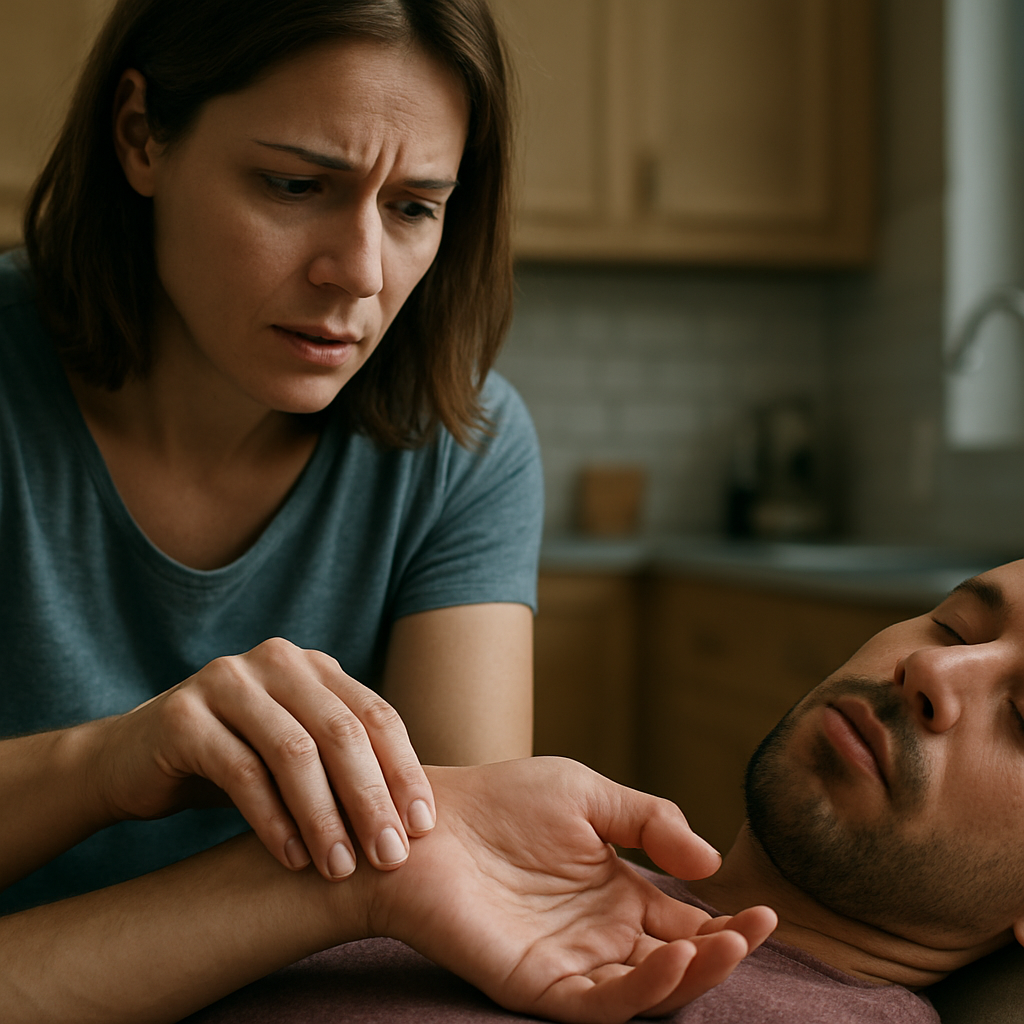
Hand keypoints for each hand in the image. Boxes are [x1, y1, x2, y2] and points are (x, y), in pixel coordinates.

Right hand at [95, 638, 434, 880]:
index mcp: (314, 666)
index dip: (404, 770)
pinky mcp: (183, 716)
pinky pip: (241, 772)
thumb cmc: (235, 760)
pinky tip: (293, 859)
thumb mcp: (297, 752)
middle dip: (372, 798)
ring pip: (294, 751)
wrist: (134, 759)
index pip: (377, 715)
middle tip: (391, 856)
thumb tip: (421, 816)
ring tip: (341, 869)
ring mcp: (227, 681)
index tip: (425, 826)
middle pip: (342, 731)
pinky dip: (272, 820)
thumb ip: (347, 761)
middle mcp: (277, 662)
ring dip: (324, 816)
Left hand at [365, 758, 776, 1023]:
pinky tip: (671, 956)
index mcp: (616, 893)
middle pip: (677, 962)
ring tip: (727, 943)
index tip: (764, 911)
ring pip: (648, 989)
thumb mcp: (589, 794)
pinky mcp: (539, 982)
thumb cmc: (503, 800)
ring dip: (694, 975)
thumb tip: (708, 862)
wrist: (429, 818)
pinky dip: (642, 989)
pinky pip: (600, 1002)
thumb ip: (649, 820)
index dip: (728, 922)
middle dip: (722, 953)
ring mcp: (572, 961)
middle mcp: (600, 934)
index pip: (686, 921)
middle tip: (755, 931)